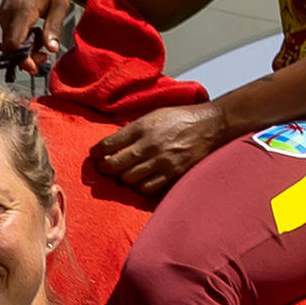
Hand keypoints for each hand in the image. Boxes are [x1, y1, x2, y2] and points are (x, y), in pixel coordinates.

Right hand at [0, 0, 89, 68]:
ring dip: (23, 46)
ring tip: (43, 40)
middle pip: (9, 45)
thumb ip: (53, 28)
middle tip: (44, 57)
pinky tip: (36, 30)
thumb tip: (51, 49)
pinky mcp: (4, 9)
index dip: (24, 60)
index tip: (37, 67)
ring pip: (8, 38)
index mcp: (22, 11)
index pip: (14, 45)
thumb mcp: (60, 4)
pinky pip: (8, 30)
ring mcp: (4, 10)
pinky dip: (20, 36)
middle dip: (25, 56)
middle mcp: (7, 12)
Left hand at [90, 100, 230, 199]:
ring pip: (128, 180)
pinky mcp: (172, 173)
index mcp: (142, 127)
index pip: (108, 144)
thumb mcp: (153, 115)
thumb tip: (112, 144)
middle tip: (106, 167)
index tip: (95, 154)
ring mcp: (161, 161)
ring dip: (122, 179)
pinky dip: (139, 187)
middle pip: (114, 166)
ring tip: (123, 174)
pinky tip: (139, 181)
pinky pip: (146, 188)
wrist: (210, 125)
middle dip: (105, 168)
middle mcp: (149, 145)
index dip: (97, 152)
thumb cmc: (180, 118)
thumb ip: (133, 130)